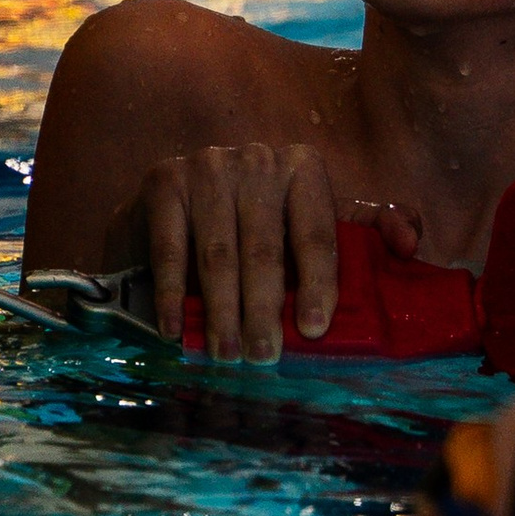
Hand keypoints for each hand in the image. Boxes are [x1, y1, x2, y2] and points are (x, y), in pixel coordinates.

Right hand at [110, 141, 341, 360]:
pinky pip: (171, 251)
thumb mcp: (291, 231)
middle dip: (263, 310)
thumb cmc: (245, 228)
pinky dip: (171, 296)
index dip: (316, 285)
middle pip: (264, 249)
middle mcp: (258, 160)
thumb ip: (321, 260)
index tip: (312, 331)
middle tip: (263, 355)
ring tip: (226, 353)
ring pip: (219, 255)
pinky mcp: (165, 181)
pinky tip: (175, 329)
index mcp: (302, 168)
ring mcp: (208, 166)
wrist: (168, 205)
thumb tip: (349, 321)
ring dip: (222, 312)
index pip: (315, 234)